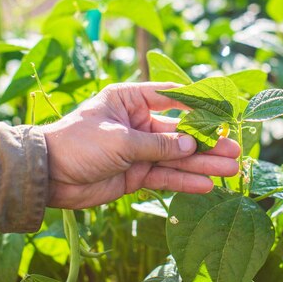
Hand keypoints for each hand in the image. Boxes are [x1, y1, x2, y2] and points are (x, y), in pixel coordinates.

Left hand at [41, 82, 240, 208]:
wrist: (48, 176)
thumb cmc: (78, 143)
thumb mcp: (120, 140)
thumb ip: (157, 145)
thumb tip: (191, 146)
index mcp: (129, 100)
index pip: (169, 96)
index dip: (197, 104)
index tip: (222, 110)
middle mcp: (137, 122)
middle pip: (179, 131)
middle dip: (206, 141)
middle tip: (234, 148)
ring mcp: (138, 150)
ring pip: (176, 156)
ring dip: (201, 163)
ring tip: (230, 168)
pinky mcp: (135, 174)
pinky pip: (165, 176)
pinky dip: (184, 181)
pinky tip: (206, 185)